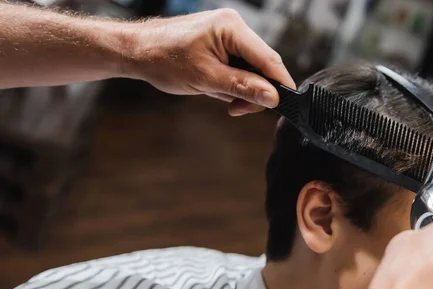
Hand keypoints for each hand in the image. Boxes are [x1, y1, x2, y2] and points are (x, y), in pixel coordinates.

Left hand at [125, 9, 294, 115]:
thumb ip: (242, 87)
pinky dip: (231, 83)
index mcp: (231, 27)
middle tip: (237, 109)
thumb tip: (271, 96)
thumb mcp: (207, 79)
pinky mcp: (221, 44)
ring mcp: (227, 34)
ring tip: (217, 95)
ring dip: (240, 89)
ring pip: (250, 70)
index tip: (286, 104)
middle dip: (253, 91)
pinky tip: (215, 88)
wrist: (137, 52)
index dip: (280, 83)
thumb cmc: (163, 58)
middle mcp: (233, 27)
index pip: (268, 58)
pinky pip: (238, 67)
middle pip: (261, 66)